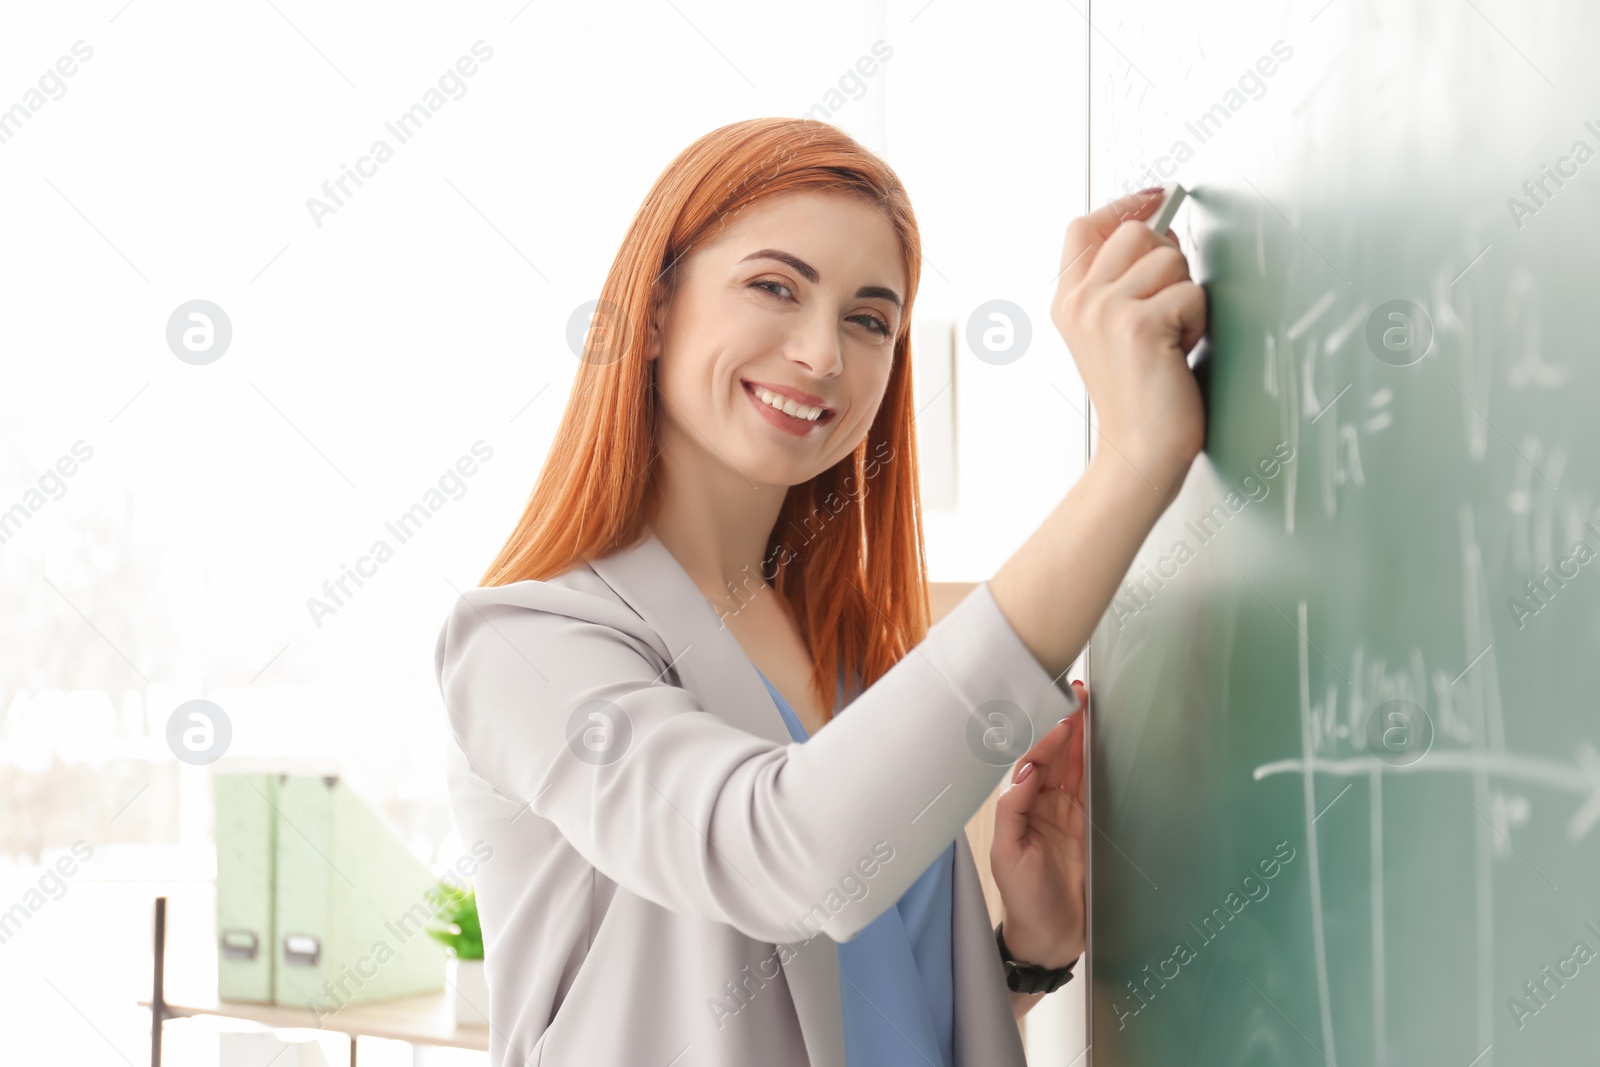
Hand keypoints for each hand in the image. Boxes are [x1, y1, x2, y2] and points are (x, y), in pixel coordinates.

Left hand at [990, 680, 1088, 968]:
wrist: (1051, 936)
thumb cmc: (1024, 900)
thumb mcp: (1008, 855)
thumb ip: (1013, 811)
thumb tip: (1024, 772)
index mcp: (1019, 806)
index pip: (1032, 761)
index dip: (1046, 737)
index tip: (1063, 715)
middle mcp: (1041, 804)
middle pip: (1053, 755)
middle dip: (1064, 724)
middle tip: (1078, 694)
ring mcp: (1064, 813)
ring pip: (1072, 766)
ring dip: (1080, 737)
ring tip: (1089, 706)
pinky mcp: (1085, 825)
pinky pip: (1090, 786)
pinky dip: (1094, 762)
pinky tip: (1100, 741)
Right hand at [1051, 189, 1206, 498]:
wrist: (1140, 450)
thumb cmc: (1137, 395)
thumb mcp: (1111, 332)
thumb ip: (1118, 281)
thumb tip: (1158, 226)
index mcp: (1068, 302)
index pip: (1085, 227)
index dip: (1124, 206)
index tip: (1155, 198)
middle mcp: (1080, 302)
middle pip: (1136, 232)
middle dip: (1168, 259)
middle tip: (1168, 305)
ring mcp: (1106, 311)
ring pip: (1170, 259)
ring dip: (1186, 295)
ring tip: (1171, 335)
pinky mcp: (1139, 325)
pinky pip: (1191, 293)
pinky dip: (1198, 322)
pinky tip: (1180, 351)